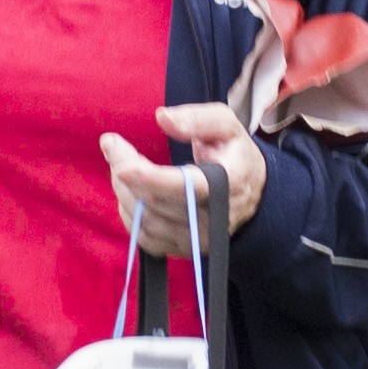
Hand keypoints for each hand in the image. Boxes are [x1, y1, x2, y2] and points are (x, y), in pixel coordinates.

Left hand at [106, 102, 265, 255]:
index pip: (184, 186)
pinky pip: (143, 238)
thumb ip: (197, 118)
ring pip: (144, 221)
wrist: (254, 196)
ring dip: (123, 190)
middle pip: (154, 201)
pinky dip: (129, 213)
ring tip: (122, 165)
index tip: (117, 154)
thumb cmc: (235, 155)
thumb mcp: (227, 126)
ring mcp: (197, 240)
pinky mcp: (182, 250)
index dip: (148, 176)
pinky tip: (131, 192)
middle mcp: (213, 219)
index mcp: (228, 184)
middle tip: (113, 145)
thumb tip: (162, 118)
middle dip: (124, 170)